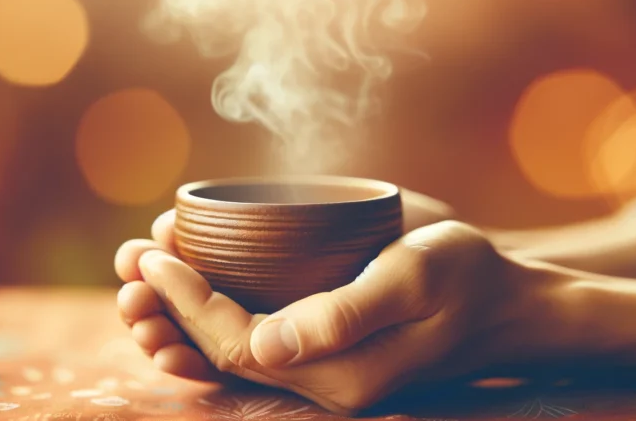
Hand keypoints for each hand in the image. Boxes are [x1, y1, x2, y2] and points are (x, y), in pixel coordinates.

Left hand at [117, 220, 571, 413]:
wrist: (508, 305)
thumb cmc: (467, 278)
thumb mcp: (415, 278)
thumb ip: (346, 312)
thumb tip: (266, 341)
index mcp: (337, 371)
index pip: (234, 339)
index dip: (185, 299)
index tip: (150, 252)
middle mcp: (323, 383)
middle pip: (220, 353)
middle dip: (166, 309)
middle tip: (127, 261)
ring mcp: (326, 373)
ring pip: (232, 351)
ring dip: (182, 317)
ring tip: (141, 278)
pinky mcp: (330, 355)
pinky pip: (256, 343)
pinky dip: (216, 315)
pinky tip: (193, 291)